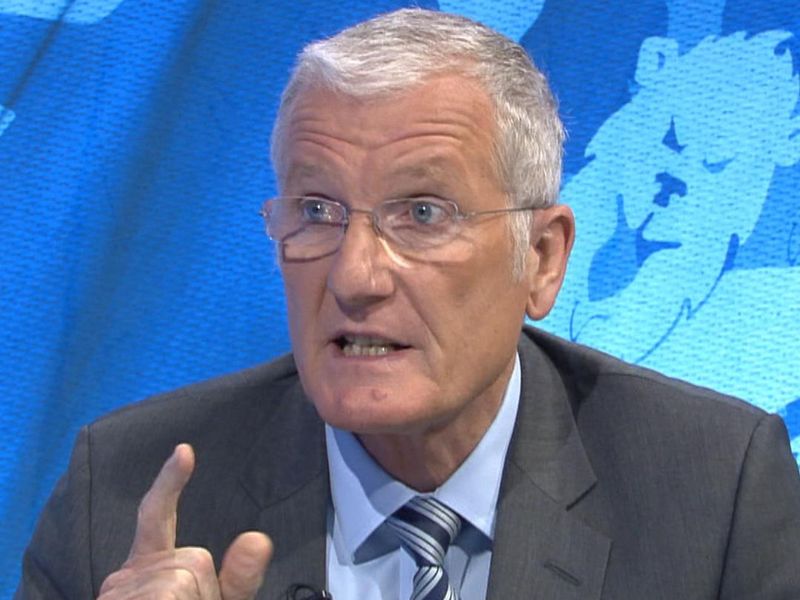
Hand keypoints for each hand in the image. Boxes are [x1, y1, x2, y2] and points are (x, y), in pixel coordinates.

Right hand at [98, 444, 272, 598]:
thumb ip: (235, 579)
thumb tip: (256, 537)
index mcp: (148, 570)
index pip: (157, 517)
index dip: (170, 484)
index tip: (185, 451)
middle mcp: (126, 577)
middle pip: (192, 562)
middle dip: (203, 593)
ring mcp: (118, 593)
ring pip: (180, 584)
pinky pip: (167, 595)